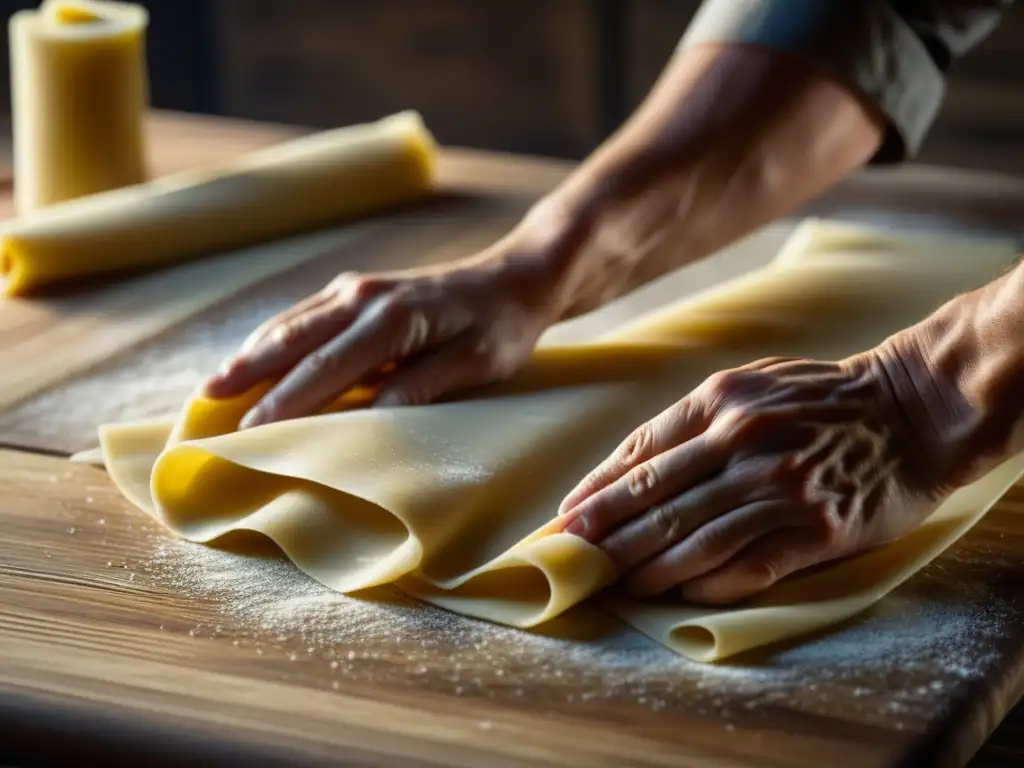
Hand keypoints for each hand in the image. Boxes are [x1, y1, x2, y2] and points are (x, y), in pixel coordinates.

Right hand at [204, 233, 564, 427]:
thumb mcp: (478, 363)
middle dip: (249, 375)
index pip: (328, 369)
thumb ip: (424, 385)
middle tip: (205, 408)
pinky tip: (255, 356)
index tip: (252, 432)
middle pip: (294, 341)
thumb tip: (373, 414)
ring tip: (213, 386)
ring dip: (251, 354)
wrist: (514, 278)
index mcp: (393, 318)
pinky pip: (304, 316)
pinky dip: (273, 338)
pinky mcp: (357, 290)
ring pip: (291, 324)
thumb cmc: (502, 327)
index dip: (287, 402)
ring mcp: (357, 289)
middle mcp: (365, 297)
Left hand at [557, 348, 965, 604]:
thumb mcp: (750, 382)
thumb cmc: (821, 396)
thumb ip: (691, 418)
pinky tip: (685, 595)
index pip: (642, 453)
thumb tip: (628, 463)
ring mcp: (781, 486)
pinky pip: (752, 564)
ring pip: (696, 537)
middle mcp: (744, 442)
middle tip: (573, 559)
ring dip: (651, 566)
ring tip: (621, 583)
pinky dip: (712, 584)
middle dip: (608, 534)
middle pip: (658, 499)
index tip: (567, 518)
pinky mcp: (818, 527)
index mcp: (721, 401)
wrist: (913, 410)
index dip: (598, 490)